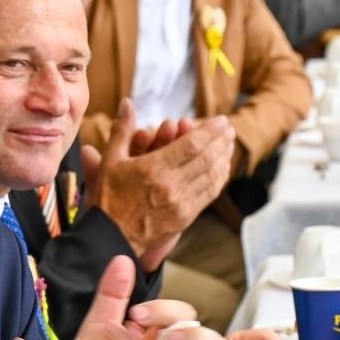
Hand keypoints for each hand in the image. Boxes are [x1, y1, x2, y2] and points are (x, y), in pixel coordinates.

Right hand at [82, 103, 234, 270]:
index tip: (222, 120)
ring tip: (229, 144)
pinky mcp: (186, 217)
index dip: (210, 131)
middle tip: (229, 128)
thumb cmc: (109, 197)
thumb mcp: (110, 161)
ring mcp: (181, 203)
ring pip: (211, 176)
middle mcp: (170, 186)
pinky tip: (222, 167)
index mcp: (153, 169)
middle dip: (221, 141)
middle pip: (206, 158)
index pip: (191, 145)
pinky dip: (219, 178)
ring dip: (224, 157)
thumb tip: (128, 102)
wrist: (112, 237)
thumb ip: (122, 129)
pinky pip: (209, 194)